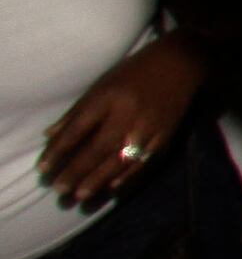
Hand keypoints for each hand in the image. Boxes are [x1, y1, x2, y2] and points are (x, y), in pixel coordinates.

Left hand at [41, 34, 203, 205]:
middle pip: (98, 148)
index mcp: (109, 97)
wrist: (181, 63)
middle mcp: (128, 114)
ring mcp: (148, 127)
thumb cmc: (134, 72)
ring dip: (98, 179)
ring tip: (80, 195)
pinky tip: (111, 186)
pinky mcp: (164, 135)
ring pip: (120, 159)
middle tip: (59, 189)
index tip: (42, 167)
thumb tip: (50, 136)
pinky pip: (142, 159)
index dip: (59, 149)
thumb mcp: (101, 84)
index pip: (78, 128)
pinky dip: (126, 174)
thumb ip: (77, 111)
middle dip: (77, 170)